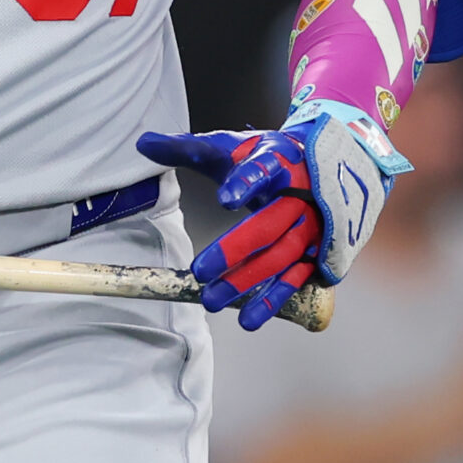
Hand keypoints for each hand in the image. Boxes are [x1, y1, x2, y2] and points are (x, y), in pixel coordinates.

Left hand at [138, 102, 410, 328]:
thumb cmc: (264, 156)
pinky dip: (273, 300)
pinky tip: (249, 320)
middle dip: (234, 250)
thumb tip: (142, 142)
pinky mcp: (318, 251)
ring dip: (248, 281)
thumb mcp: (229, 147)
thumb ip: (186, 148)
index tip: (224, 199)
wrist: (320, 162)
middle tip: (199, 272)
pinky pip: (296, 279)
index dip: (245, 184)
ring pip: (281, 258)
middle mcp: (300, 195)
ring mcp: (313, 226)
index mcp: (277, 161)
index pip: (261, 171)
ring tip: (212, 300)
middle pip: (268, 226)